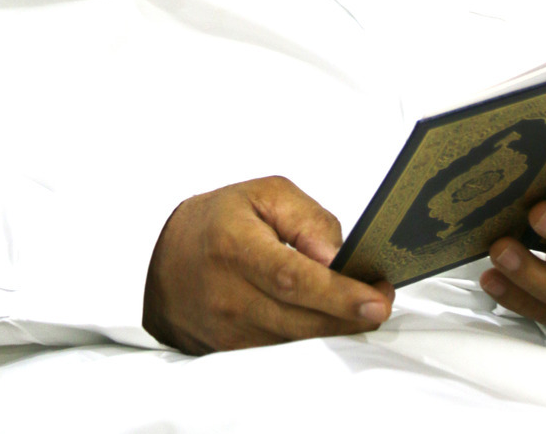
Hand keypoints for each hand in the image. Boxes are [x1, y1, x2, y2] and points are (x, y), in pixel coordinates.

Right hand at [142, 175, 393, 352]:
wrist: (163, 259)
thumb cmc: (218, 220)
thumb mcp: (263, 194)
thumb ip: (307, 218)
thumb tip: (339, 256)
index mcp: (236, 247)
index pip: (294, 278)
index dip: (339, 294)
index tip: (377, 298)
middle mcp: (229, 295)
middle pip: (302, 320)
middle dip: (350, 316)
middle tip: (382, 301)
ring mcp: (228, 331)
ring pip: (296, 341)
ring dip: (335, 327)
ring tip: (360, 304)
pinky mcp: (230, 352)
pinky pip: (283, 351)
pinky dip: (312, 337)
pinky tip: (328, 318)